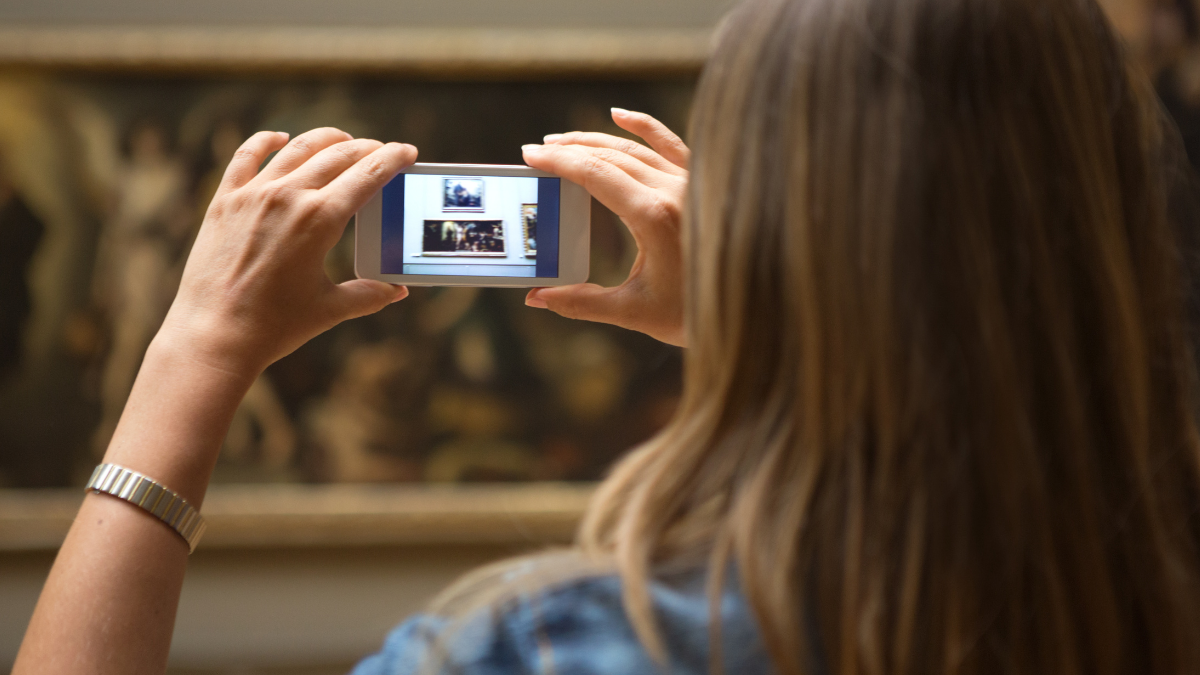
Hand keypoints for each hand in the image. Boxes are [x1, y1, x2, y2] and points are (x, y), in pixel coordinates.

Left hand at [157, 127, 417, 375]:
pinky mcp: (225, 201)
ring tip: (343, 140)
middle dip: (367, 149)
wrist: (214, 335)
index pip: (368, 174)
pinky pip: (246, 156)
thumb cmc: (275, 326)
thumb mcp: (330, 309)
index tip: (407, 151)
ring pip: (298, 149)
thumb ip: (369, 294)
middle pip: (338, 156)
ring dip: (326, 139)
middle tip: (381, 151)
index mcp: (321, 220)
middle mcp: (288, 197)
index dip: (392, 158)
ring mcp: (253, 194)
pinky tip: (280, 138)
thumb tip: (398, 291)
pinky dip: (266, 142)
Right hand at [521, 108, 688, 346]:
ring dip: (596, 140)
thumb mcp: (633, 312)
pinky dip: (646, 127)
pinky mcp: (702, 185)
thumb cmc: (696, 314)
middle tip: (537, 151)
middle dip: (570, 151)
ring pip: (636, 148)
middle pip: (611, 156)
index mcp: (654, 216)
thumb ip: (582, 303)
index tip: (531, 155)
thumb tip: (536, 299)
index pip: (596, 174)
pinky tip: (620, 114)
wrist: (754, 311)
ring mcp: (692, 183)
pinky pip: (672, 145)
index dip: (559, 162)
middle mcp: (675, 190)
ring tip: (562, 141)